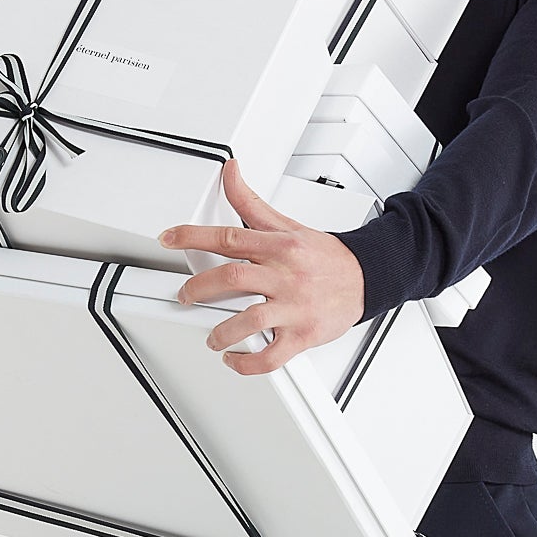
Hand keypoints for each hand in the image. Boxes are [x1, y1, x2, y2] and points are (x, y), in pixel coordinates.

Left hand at [159, 163, 365, 375]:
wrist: (367, 278)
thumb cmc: (326, 256)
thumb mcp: (287, 224)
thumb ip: (251, 203)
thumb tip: (230, 173)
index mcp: (279, 247)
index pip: (229, 237)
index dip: (193, 236)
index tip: (169, 238)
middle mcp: (285, 275)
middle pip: (233, 279)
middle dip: (199, 288)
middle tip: (185, 296)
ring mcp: (295, 307)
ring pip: (250, 319)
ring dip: (222, 332)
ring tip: (212, 337)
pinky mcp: (304, 334)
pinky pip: (272, 355)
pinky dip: (248, 362)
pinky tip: (236, 358)